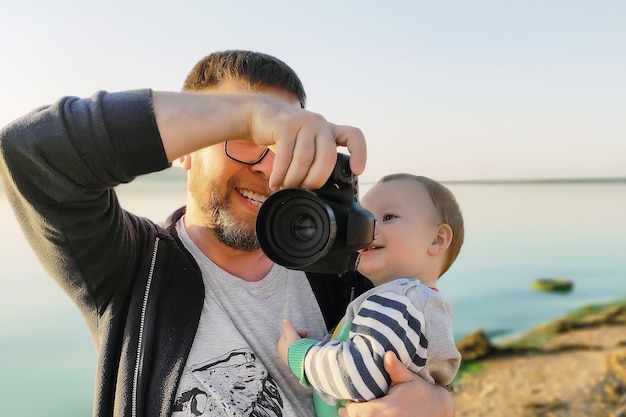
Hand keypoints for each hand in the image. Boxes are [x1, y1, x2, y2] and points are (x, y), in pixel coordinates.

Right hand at [247, 95, 366, 190]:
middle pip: (327, 157)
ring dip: (294, 179)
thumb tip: (315, 192)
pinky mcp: (285, 124)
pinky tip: (275, 183)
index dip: (359, 153)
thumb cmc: (285, 136)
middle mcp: (320, 123)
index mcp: (329, 130)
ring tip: (285, 187)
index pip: (353, 136)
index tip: (357, 171)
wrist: (260, 114)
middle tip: (303, 190)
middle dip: (315, 180)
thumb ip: (315, 159)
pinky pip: (285, 156)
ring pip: (305, 159)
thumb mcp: (305, 144)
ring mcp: (303, 121)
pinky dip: (280, 174)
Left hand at [277, 319, 306, 364]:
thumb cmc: (294, 346)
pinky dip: (299, 351)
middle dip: (299, 338)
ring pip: (293, 348)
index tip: (305, 333)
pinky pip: (295, 354)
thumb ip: (288, 326)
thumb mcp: (291, 333)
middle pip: (291, 341)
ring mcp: (286, 357)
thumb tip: (284, 320)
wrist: (299, 360)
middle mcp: (281, 350)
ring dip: (300, 345)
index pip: (288, 334)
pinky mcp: (291, 362)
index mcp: (280, 343)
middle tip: (307, 338)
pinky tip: (304, 351)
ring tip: (306, 345)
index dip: (297, 332)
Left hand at [339, 351, 454, 416]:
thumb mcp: (408, 377)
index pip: (356, 412)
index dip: (350, 405)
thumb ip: (395, 368)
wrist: (438, 408)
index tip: (352, 398)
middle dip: (352, 413)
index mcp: (389, 409)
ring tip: (357, 411)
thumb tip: (387, 354)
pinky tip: (369, 415)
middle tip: (350, 405)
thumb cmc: (420, 391)